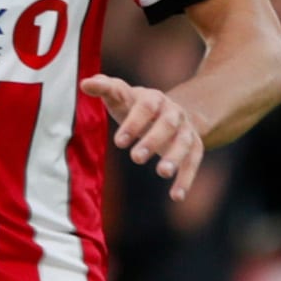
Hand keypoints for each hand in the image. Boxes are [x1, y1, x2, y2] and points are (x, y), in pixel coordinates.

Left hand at [81, 75, 207, 200]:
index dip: (133, 123)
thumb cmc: (134, 106)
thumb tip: (85, 83)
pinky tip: (176, 196)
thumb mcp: (120, 96)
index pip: (145, 107)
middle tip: (135, 158)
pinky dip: (187, 179)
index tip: (118, 143)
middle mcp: (173, 112)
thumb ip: (104, 88)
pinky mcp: (195, 147)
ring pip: (185, 142)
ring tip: (162, 172)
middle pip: (167, 124)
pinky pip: (193, 162)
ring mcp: (186, 129)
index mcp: (153, 97)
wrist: (167, 112)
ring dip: (175, 157)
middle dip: (153, 140)